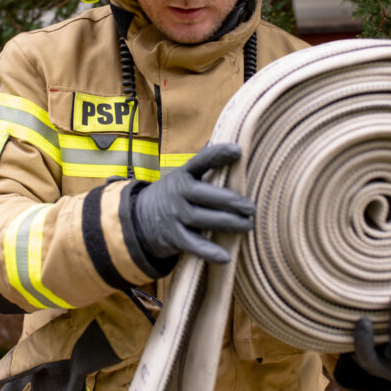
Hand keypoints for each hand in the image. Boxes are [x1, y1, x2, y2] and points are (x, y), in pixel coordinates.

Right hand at [131, 143, 255, 262]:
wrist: (139, 218)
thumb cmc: (174, 193)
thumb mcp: (184, 175)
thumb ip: (205, 160)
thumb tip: (228, 134)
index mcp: (184, 174)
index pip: (202, 161)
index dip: (219, 154)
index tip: (238, 151)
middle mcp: (178, 193)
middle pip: (207, 195)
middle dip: (231, 201)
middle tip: (251, 208)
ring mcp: (175, 216)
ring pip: (204, 220)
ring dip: (228, 224)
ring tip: (248, 226)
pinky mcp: (173, 238)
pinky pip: (193, 246)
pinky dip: (209, 252)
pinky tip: (226, 256)